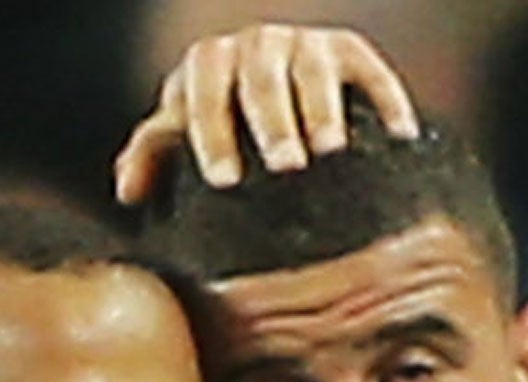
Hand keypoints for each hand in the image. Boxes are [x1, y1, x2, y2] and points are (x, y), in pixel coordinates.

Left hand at [114, 24, 418, 204]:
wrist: (274, 92)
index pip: (204, 90)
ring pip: (313, 68)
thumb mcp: (186, 133)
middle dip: (272, 122)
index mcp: (210, 64)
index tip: (224, 181)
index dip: (212, 134)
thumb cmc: (222, 124)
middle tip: (285, 167)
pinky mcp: (350, 50)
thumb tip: (128, 191)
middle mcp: (257, 45)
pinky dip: (386, 99)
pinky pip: (369, 70)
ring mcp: (305, 44)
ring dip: (322, 108)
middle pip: (261, 78)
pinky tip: (399, 136)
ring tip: (331, 151)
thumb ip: (156, 154)